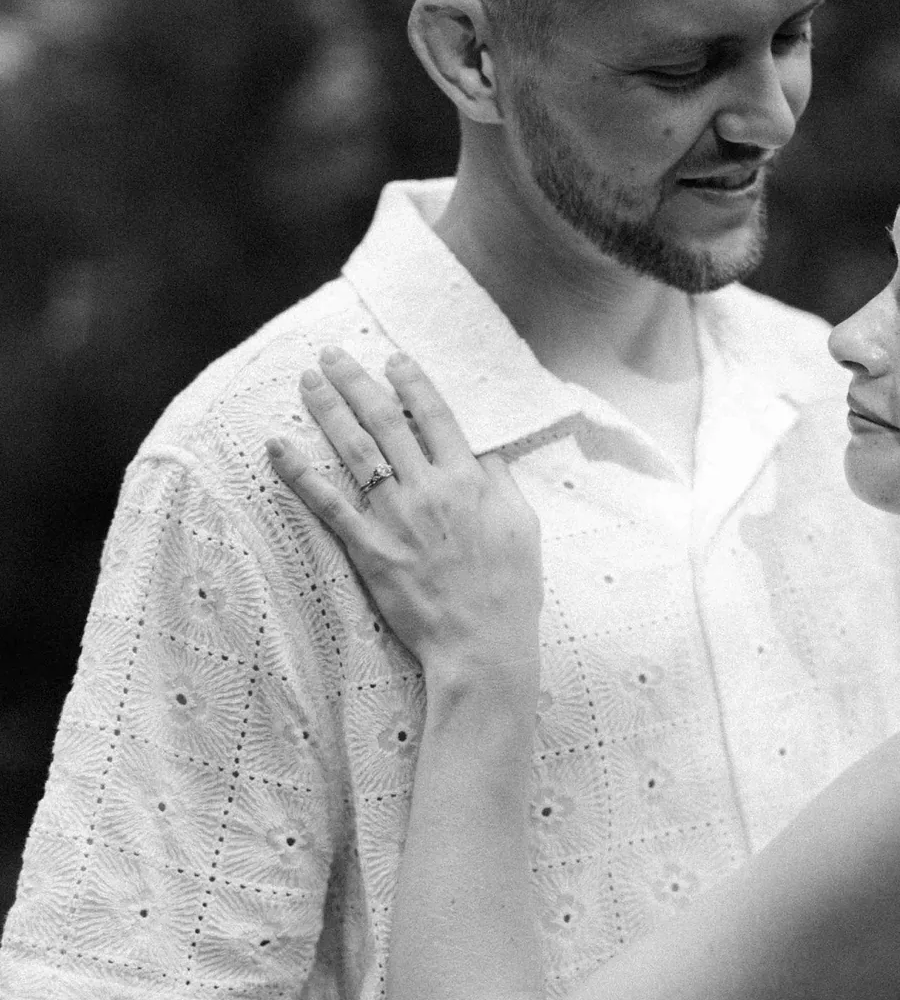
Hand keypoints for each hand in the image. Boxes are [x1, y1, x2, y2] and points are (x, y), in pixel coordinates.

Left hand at [267, 347, 541, 696]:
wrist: (483, 644)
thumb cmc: (510, 590)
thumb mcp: (522, 525)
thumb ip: (500, 481)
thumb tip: (483, 449)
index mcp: (469, 480)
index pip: (435, 415)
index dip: (412, 381)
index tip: (393, 359)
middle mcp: (429, 489)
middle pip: (386, 420)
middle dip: (356, 381)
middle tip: (332, 354)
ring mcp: (396, 518)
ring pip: (354, 449)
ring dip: (328, 409)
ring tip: (307, 380)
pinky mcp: (370, 549)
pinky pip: (328, 503)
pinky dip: (300, 473)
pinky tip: (277, 447)